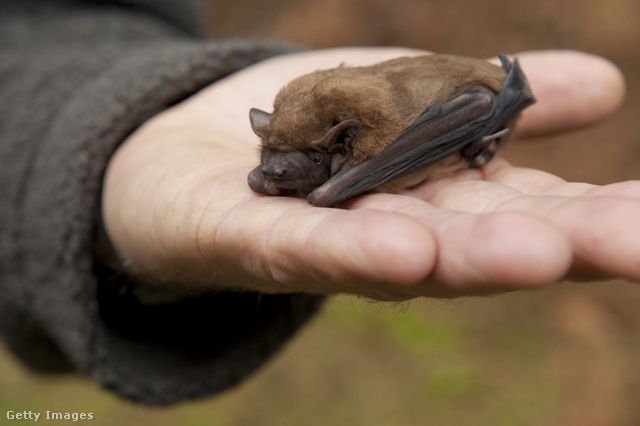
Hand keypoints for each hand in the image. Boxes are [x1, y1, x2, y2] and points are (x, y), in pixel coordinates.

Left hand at [102, 47, 628, 299]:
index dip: (597, 215)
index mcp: (435, 199)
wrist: (194, 155)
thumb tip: (604, 85)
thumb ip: (492, 99)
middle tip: (636, 244)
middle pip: (475, 241)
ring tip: (533, 254)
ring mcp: (324, 246)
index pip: (525, 207)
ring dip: (463, 258)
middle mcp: (392, 233)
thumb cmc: (313, 129)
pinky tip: (399, 251)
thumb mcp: (410, 95)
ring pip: (397, 257)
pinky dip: (348, 251)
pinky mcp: (251, 240)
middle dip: (553, 243)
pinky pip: (298, 247)